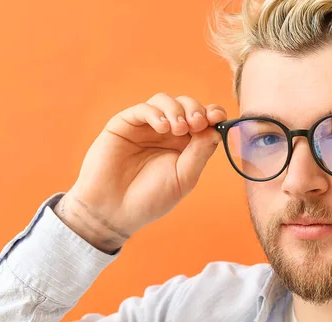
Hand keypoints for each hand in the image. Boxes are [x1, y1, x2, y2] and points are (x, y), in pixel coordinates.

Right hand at [54, 93, 226, 252]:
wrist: (114, 211)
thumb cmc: (150, 199)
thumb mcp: (183, 178)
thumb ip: (200, 153)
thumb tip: (217, 130)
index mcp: (185, 146)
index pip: (203, 121)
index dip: (212, 114)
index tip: (217, 118)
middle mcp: (166, 133)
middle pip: (186, 105)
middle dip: (196, 110)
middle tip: (198, 124)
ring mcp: (145, 127)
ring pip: (165, 101)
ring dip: (177, 110)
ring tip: (179, 129)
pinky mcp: (124, 124)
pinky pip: (142, 109)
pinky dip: (156, 113)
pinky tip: (162, 128)